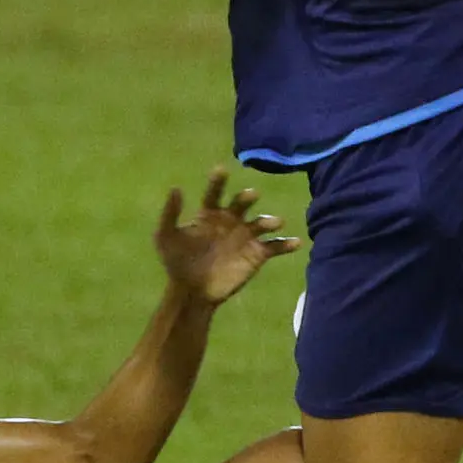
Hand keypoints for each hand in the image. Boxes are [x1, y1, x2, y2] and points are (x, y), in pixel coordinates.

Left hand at [153, 169, 300, 305]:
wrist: (192, 292)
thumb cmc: (177, 263)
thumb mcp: (165, 238)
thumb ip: (170, 214)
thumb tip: (175, 188)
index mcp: (209, 214)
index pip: (215, 193)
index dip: (218, 181)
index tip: (221, 170)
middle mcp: (230, 220)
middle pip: (242, 203)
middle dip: (247, 197)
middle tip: (251, 194)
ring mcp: (245, 236)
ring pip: (261, 222)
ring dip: (269, 220)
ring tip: (276, 222)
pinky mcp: (257, 254)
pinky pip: (275, 246)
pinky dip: (287, 244)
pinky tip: (296, 242)